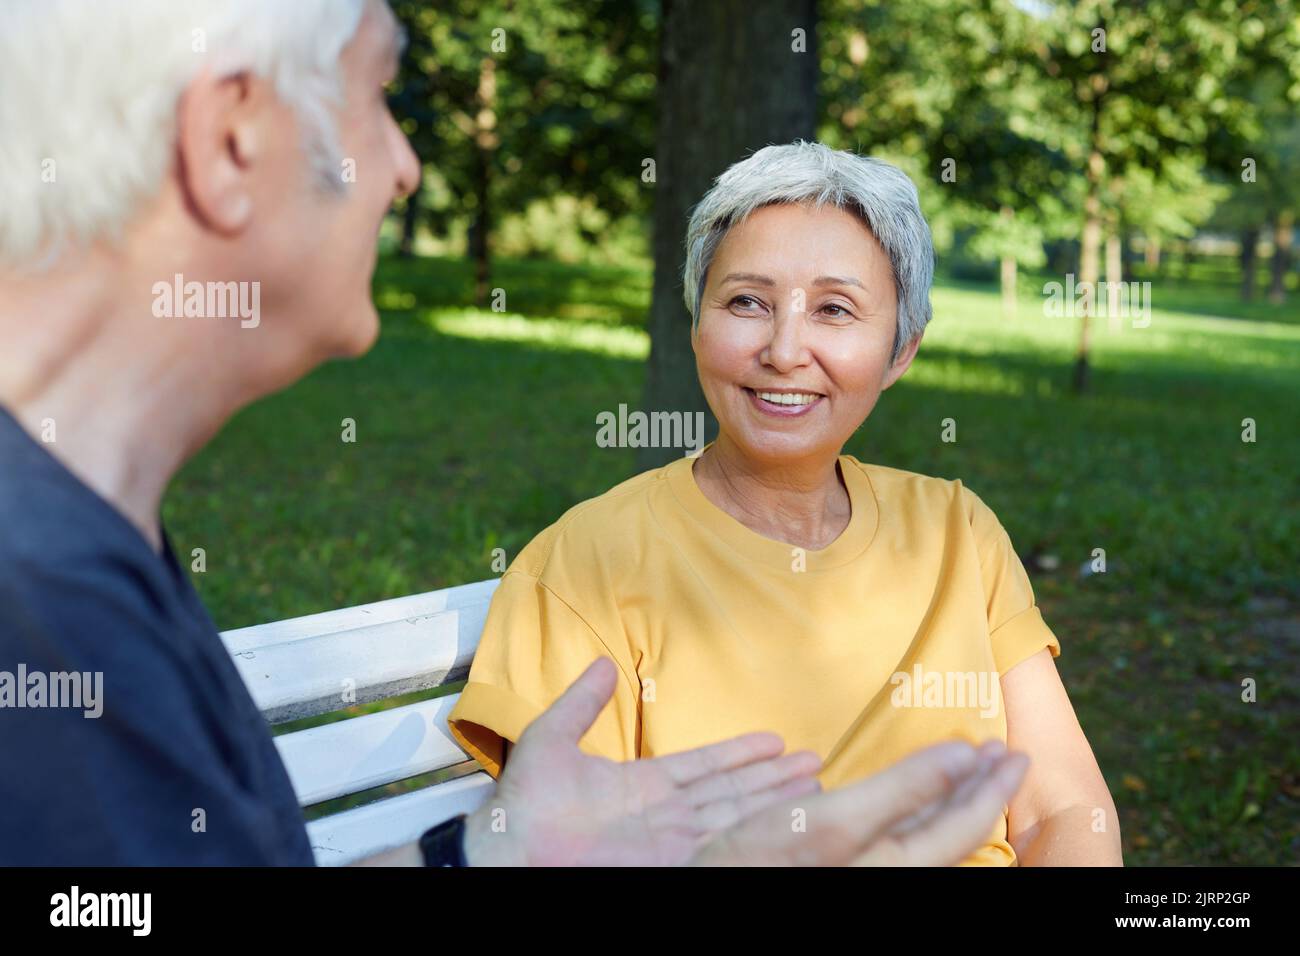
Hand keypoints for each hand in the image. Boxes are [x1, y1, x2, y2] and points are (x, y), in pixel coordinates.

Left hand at [462, 658, 821, 865]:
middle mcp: (664, 816)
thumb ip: (580, 703)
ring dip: (775, 798)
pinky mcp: (673, 863)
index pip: (703, 766)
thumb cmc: (522, 807)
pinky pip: (722, 841)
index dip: (739, 752)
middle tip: (814, 761)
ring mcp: (672, 843)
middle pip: (732, 791)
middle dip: (773, 777)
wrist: (510, 853)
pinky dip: (756, 829)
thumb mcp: (551, 739)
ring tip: (814, 781)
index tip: (774, 739)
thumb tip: (600, 663)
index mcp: (641, 786)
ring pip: (736, 814)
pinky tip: (785, 817)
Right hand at [689, 740, 1028, 865]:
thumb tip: (968, 756)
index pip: (962, 824)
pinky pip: (885, 835)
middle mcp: (881, 870)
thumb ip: (902, 790)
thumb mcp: (832, 823)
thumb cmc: (761, 864)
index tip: (1013, 751)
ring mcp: (855, 867)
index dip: (991, 787)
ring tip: (958, 767)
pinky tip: (888, 797)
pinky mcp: (828, 860)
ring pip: (916, 835)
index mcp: (893, 864)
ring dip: (941, 796)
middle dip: (974, 789)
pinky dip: (903, 809)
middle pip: (943, 830)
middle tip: (998, 753)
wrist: (694, 883)